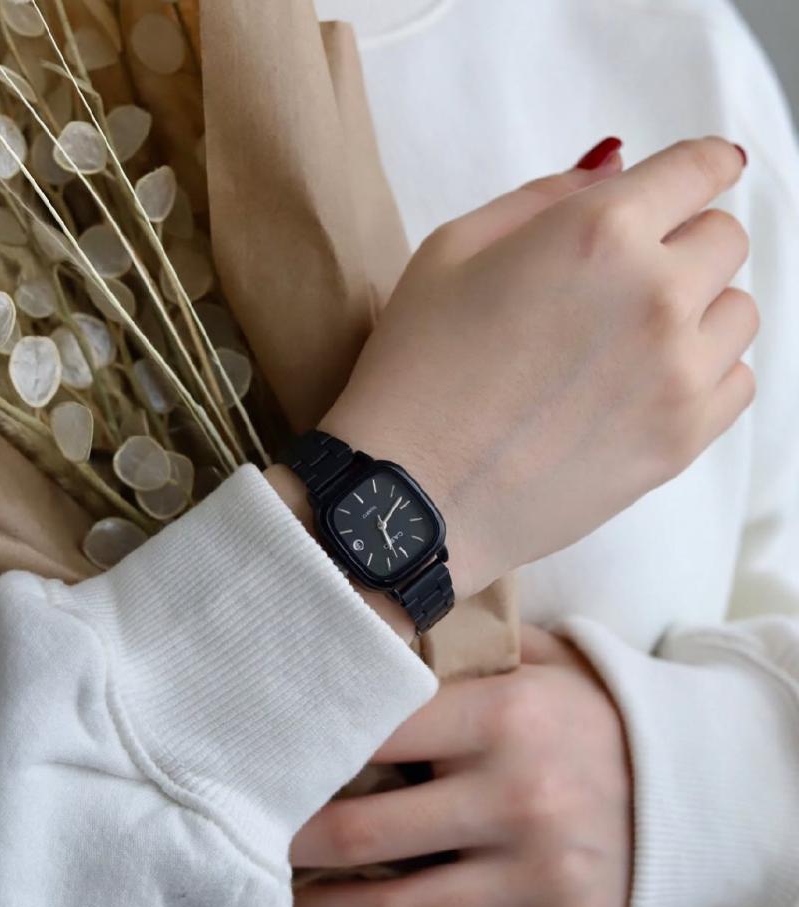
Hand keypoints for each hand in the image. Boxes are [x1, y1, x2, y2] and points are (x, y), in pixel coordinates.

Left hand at [290, 624, 632, 906]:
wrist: (682, 785)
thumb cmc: (586, 714)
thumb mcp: (535, 663)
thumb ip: (460, 654)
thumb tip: (371, 642)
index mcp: (504, 718)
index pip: (378, 734)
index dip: (313, 752)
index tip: (274, 761)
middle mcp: (519, 798)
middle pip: (369, 835)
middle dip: (299, 841)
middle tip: (265, 837)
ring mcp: (541, 873)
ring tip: (300, 897)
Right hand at [319, 137, 755, 600]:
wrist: (411, 494)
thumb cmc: (415, 372)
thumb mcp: (451, 251)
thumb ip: (543, 197)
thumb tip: (612, 167)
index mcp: (599, 232)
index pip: (699, 168)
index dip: (699, 168)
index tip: (697, 177)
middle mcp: (656, 295)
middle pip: (725, 239)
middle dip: (682, 243)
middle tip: (624, 279)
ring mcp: (678, 375)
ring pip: (740, 312)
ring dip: (699, 311)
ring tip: (632, 342)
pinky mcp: (681, 442)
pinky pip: (738, 383)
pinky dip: (706, 374)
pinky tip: (647, 387)